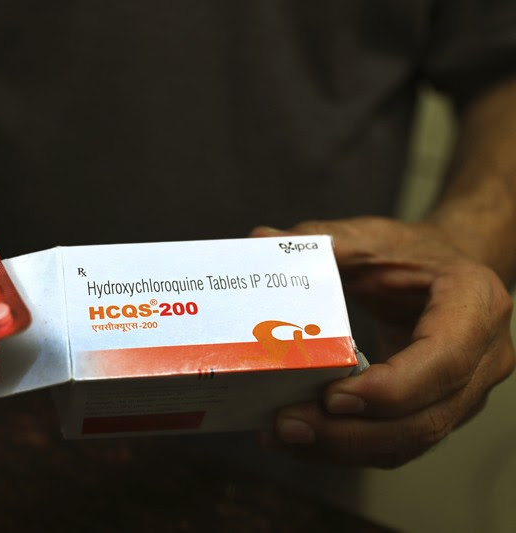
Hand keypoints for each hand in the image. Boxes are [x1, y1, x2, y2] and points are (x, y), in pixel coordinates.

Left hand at [251, 217, 514, 467]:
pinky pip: (396, 444)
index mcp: (474, 305)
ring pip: (409, 441)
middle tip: (288, 424)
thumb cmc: (409, 253)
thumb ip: (318, 240)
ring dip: (342, 448)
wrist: (443, 271)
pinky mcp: (437, 412)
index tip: (333, 397)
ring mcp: (465, 393)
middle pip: (424, 416)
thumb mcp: (369, 238)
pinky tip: (299, 440)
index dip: (391, 389)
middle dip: (352, 432)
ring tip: (282, 435)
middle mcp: (482, 357)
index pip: (444, 360)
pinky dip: (346, 448)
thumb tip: (260, 240)